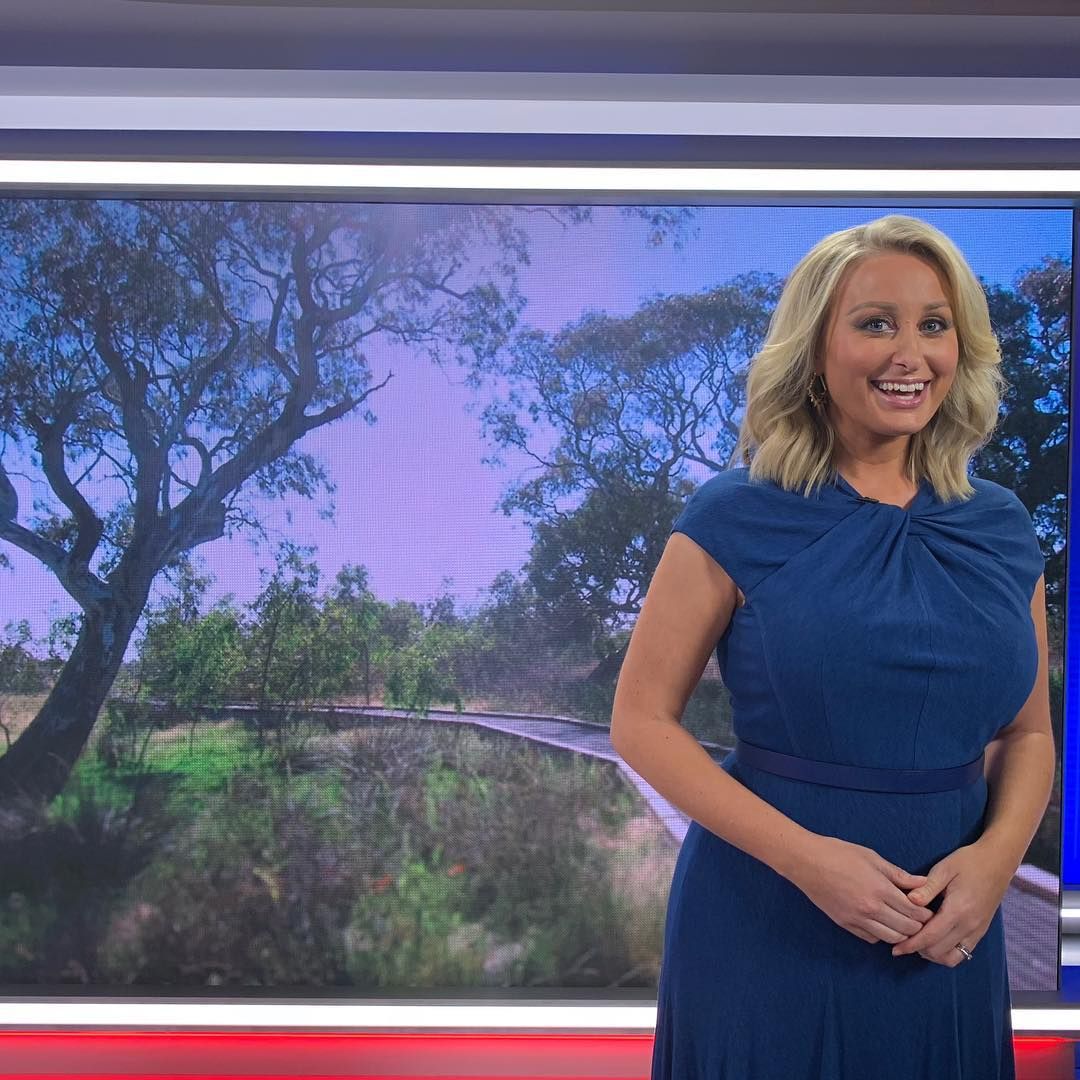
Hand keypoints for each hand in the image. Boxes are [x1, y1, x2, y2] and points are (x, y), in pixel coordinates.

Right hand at [790, 835, 934, 944]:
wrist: (806, 861)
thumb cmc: (838, 853)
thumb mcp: (871, 857)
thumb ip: (898, 874)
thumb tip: (922, 882)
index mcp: (880, 889)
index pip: (913, 911)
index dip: (925, 914)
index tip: (928, 910)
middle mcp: (871, 908)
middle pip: (906, 928)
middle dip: (918, 926)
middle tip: (920, 919)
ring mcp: (857, 919)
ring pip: (891, 938)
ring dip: (901, 933)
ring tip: (903, 924)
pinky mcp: (845, 924)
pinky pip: (871, 938)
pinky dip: (881, 935)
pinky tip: (882, 924)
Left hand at [890, 841, 1014, 965]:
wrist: (998, 862)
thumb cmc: (968, 862)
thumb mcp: (944, 868)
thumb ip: (927, 887)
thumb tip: (909, 901)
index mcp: (958, 910)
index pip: (930, 936)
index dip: (911, 944)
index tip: (896, 949)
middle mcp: (969, 926)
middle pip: (939, 951)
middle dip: (918, 949)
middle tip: (902, 940)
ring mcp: (977, 931)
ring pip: (952, 957)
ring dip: (933, 954)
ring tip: (917, 942)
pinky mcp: (981, 931)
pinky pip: (964, 953)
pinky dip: (947, 953)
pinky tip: (935, 941)